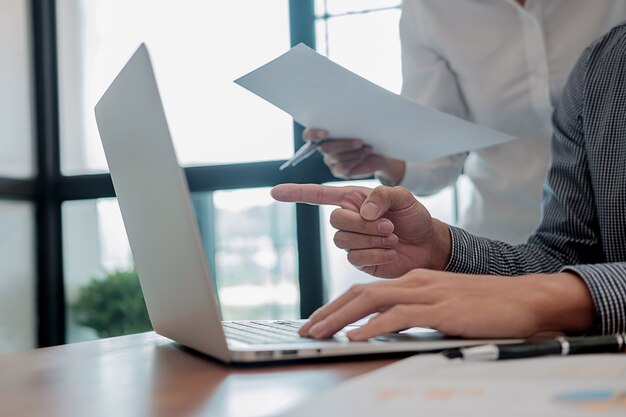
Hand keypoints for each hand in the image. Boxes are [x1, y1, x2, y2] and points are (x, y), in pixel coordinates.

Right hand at [270, 183, 451, 276]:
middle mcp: (349, 220)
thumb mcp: (403, 197)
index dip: (297, 193)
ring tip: (392, 238)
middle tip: (389, 226)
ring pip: (343, 241)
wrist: (428, 245)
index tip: (274, 192)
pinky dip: (375, 254)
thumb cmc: (415, 217)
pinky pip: (355, 257)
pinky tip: (390, 252)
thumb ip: (382, 196)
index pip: (319, 195)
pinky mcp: (360, 260)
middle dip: (363, 224)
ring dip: (371, 239)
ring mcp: (352, 242)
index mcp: (354, 200)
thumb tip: (363, 212)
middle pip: (335, 221)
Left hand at [299, 270, 595, 339]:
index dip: (336, 306)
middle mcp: (415, 282)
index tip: (318, 322)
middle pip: (359, 293)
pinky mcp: (442, 309)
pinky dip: (374, 326)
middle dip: (328, 312)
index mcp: (414, 281)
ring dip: (340, 319)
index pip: (364, 291)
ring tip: (319, 334)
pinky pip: (400, 317)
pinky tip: (357, 337)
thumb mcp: (443, 305)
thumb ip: (416, 312)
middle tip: (306, 330)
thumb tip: (387, 327)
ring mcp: (428, 293)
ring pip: (372, 301)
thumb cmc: (486, 306)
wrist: (526, 299)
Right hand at [303, 128, 405, 183]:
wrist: (378, 150)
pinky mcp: (338, 171)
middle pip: (325, 148)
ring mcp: (330, 161)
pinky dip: (356, 160)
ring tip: (368, 148)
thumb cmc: (367, 133)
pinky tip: (365, 154)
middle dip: (343, 144)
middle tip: (360, 142)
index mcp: (323, 134)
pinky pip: (344, 167)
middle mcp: (324, 148)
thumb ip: (351, 122)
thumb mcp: (360, 125)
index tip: (325, 133)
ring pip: (337, 158)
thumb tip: (351, 114)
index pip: (309, 135)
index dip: (313, 134)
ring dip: (354, 153)